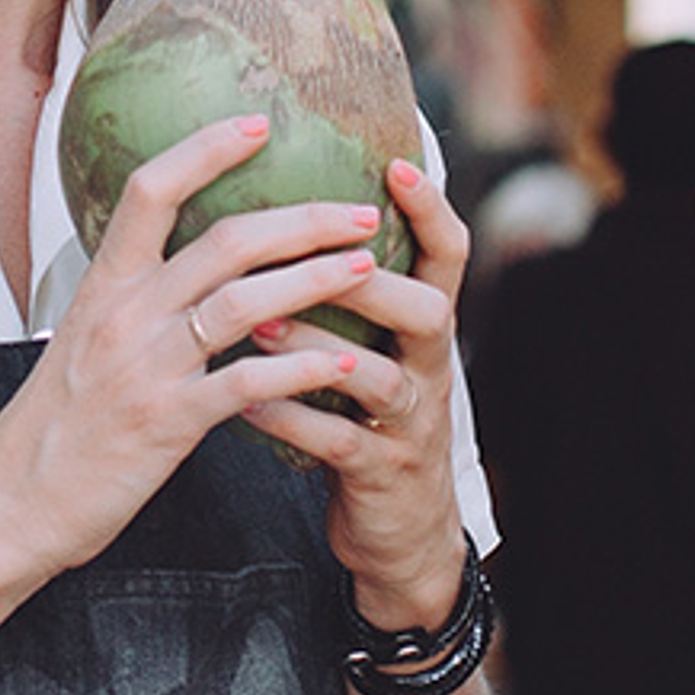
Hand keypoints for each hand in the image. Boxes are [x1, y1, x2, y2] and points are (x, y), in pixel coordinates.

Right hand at [0, 114, 400, 578]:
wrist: (9, 505)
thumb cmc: (51, 428)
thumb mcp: (80, 343)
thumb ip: (130, 303)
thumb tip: (177, 271)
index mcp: (102, 286)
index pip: (150, 190)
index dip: (205, 149)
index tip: (258, 125)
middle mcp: (125, 315)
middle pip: (225, 240)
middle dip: (302, 220)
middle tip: (359, 213)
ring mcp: (146, 368)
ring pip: (245, 302)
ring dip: (314, 280)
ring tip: (366, 269)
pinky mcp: (167, 423)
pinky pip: (246, 382)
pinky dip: (301, 367)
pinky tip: (343, 363)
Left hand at [236, 155, 472, 628]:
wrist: (399, 532)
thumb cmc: (367, 419)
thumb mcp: (373, 349)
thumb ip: (344, 293)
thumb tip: (287, 210)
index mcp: (424, 328)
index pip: (449, 255)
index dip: (432, 208)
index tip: (395, 162)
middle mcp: (429, 369)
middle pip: (429, 311)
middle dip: (373, 282)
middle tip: (315, 256)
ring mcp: (409, 425)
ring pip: (379, 378)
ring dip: (317, 346)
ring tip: (258, 322)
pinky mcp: (380, 475)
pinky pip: (339, 444)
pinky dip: (291, 420)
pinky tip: (245, 404)